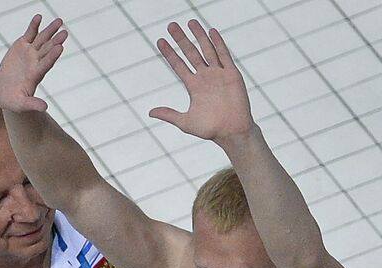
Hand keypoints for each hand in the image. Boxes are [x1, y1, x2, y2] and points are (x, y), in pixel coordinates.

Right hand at [0, 14, 67, 112]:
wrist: (7, 93)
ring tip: (59, 21)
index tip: (60, 48)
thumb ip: (33, 104)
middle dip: (56, 41)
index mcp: (36, 75)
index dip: (52, 56)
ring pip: (42, 40)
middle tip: (65, 32)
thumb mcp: (22, 104)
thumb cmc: (15, 102)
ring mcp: (29, 53)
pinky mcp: (21, 47)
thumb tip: (44, 108)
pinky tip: (39, 17)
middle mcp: (35, 62)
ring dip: (50, 30)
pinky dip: (34, 26)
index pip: (46, 64)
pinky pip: (29, 34)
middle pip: (47, 50)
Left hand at [149, 19, 253, 144]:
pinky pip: (224, 55)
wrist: (231, 131)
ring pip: (207, 50)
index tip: (160, 41)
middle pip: (191, 53)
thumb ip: (169, 114)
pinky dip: (218, 43)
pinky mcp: (231, 74)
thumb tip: (150, 112)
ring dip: (199, 36)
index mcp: (194, 86)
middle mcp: (205, 77)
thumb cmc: (210, 129)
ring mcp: (218, 74)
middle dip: (181, 40)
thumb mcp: (185, 122)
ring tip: (190, 22)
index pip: (179, 65)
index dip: (170, 54)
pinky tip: (211, 32)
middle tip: (171, 25)